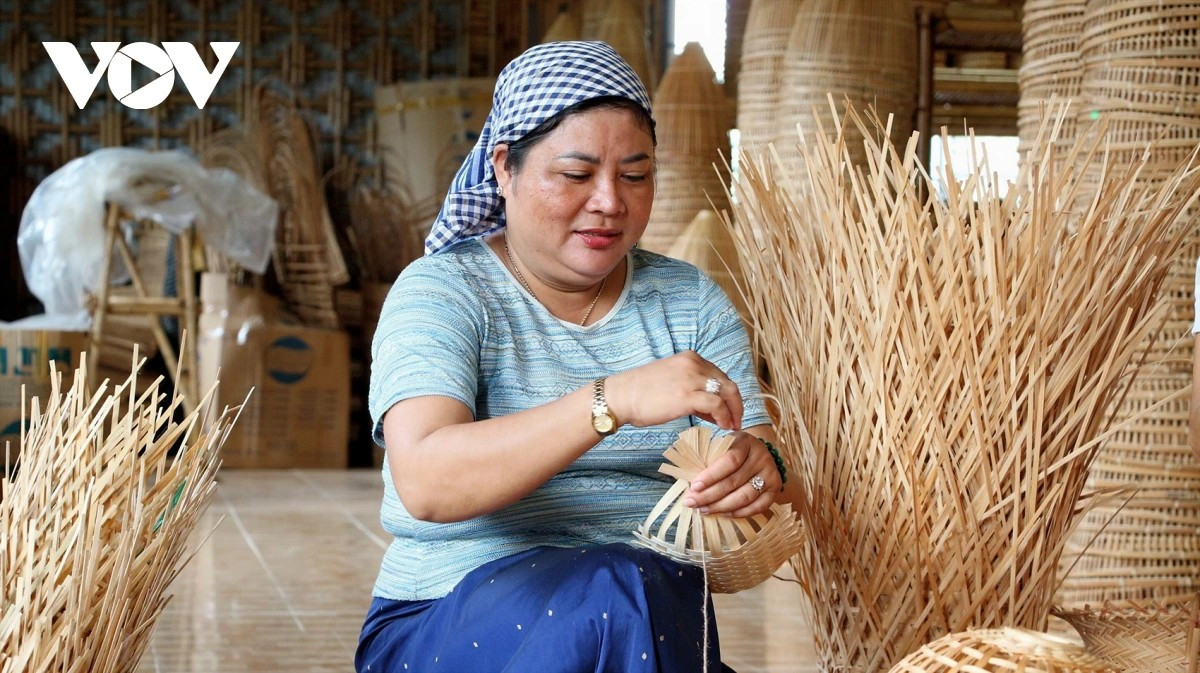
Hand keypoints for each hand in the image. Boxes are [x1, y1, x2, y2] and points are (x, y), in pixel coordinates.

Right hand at [605, 350, 743, 430]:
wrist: (621, 396)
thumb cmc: (642, 393)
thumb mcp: (673, 383)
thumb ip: (694, 390)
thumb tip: (712, 409)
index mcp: (690, 358)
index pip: (719, 375)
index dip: (728, 394)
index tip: (729, 410)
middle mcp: (694, 364)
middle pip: (727, 383)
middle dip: (736, 404)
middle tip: (737, 420)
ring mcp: (691, 378)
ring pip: (726, 393)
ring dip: (733, 411)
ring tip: (731, 426)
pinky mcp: (687, 395)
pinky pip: (717, 405)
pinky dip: (724, 416)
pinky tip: (722, 426)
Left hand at [684, 431, 779, 516]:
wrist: (759, 453)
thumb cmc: (733, 450)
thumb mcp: (722, 445)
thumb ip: (710, 459)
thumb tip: (691, 485)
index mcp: (746, 442)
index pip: (729, 461)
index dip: (711, 476)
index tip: (694, 487)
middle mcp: (762, 457)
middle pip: (734, 482)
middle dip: (709, 496)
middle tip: (691, 503)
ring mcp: (771, 474)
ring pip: (744, 497)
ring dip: (721, 507)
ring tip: (703, 510)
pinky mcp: (775, 489)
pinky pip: (757, 507)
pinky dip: (738, 513)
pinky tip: (722, 514)